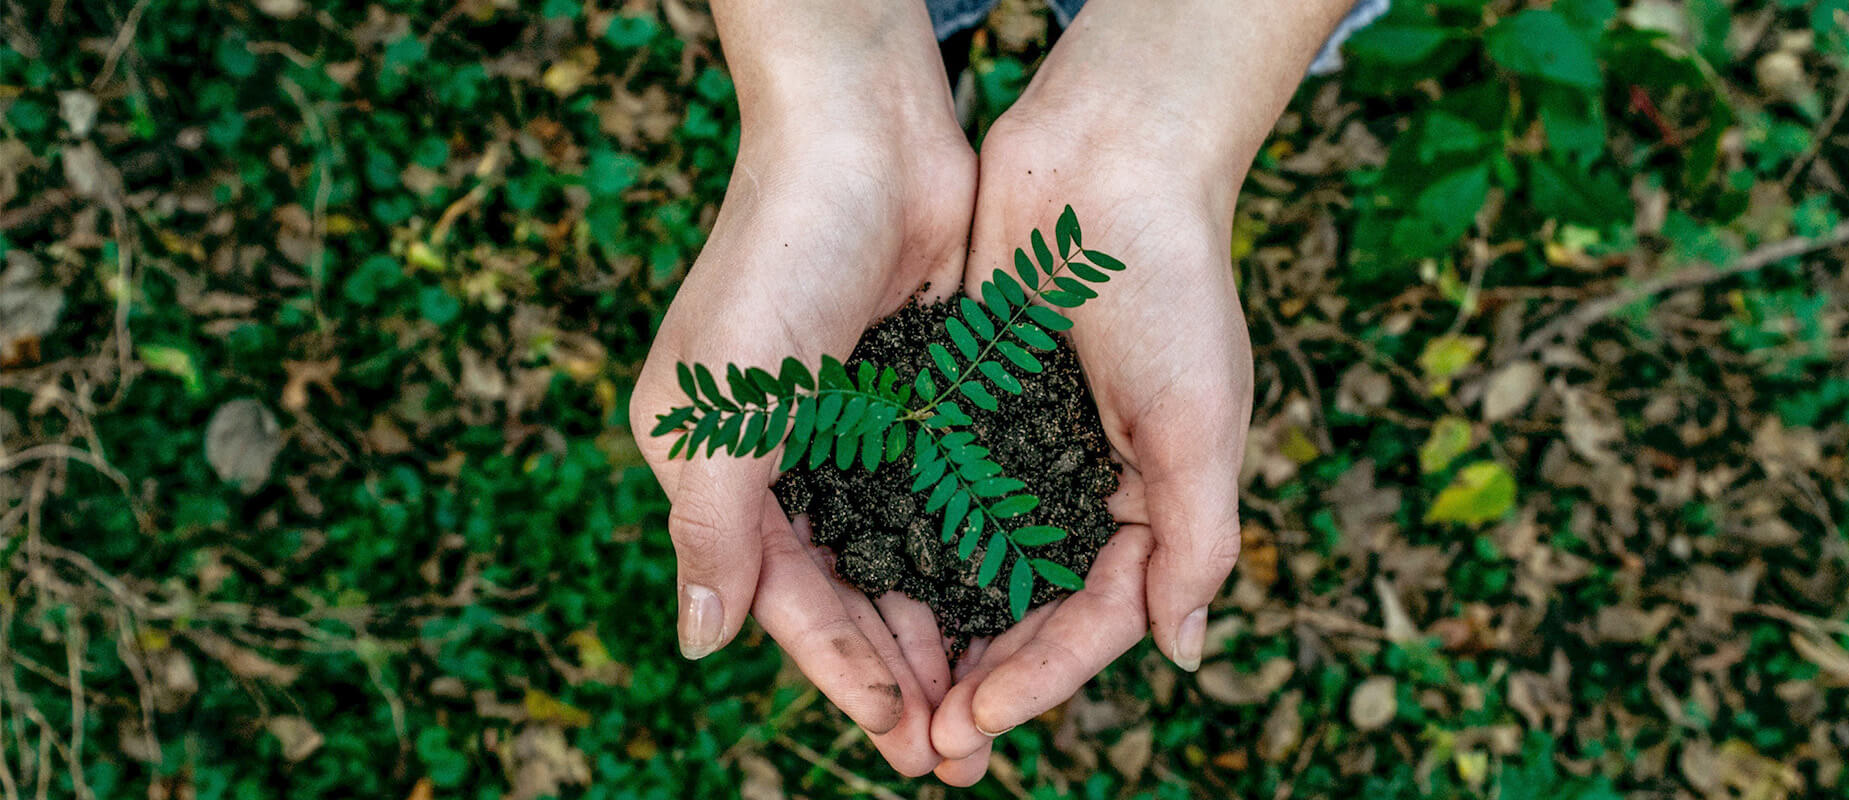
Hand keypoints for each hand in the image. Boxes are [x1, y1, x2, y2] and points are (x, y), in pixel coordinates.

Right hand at [628, 0, 972, 775]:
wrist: (864, 136)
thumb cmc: (776, 260)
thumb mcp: (722, 404)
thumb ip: (711, 527)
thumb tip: (699, 645)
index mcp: (721, 469)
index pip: (785, 600)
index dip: (841, 673)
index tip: (902, 736)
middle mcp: (788, 461)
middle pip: (849, 595)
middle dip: (900, 674)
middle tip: (958, 753)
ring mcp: (859, 432)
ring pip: (904, 558)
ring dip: (943, 630)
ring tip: (992, 702)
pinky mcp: (922, 400)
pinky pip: (949, 499)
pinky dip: (975, 555)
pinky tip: (1017, 605)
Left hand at [922, 0, 1356, 782]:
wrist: (1107, 157)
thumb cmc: (1171, 285)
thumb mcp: (1200, 420)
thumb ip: (1196, 539)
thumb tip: (1181, 652)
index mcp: (1149, 502)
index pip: (1093, 620)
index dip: (1039, 679)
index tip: (976, 722)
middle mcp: (1081, 486)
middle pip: (1026, 611)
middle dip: (980, 681)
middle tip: (924, 747)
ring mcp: (1019, 448)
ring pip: (969, 565)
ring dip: (934, 633)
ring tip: (886, 696)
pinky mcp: (963, 404)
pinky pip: (928, 492)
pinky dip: (901, 544)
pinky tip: (858, 588)